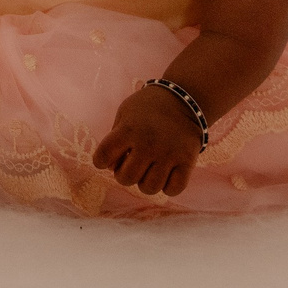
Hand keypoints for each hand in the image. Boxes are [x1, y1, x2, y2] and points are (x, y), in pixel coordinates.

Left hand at [92, 84, 202, 198]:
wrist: (184, 98)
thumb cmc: (148, 107)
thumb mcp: (125, 112)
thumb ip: (113, 138)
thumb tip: (110, 167)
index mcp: (129, 129)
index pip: (103, 157)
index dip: (100, 161)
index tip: (107, 159)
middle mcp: (148, 143)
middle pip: (126, 178)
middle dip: (124, 175)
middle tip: (131, 164)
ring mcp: (169, 154)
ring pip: (149, 188)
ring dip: (146, 182)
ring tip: (148, 169)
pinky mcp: (187, 161)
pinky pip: (173, 189)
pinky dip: (167, 187)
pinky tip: (165, 174)